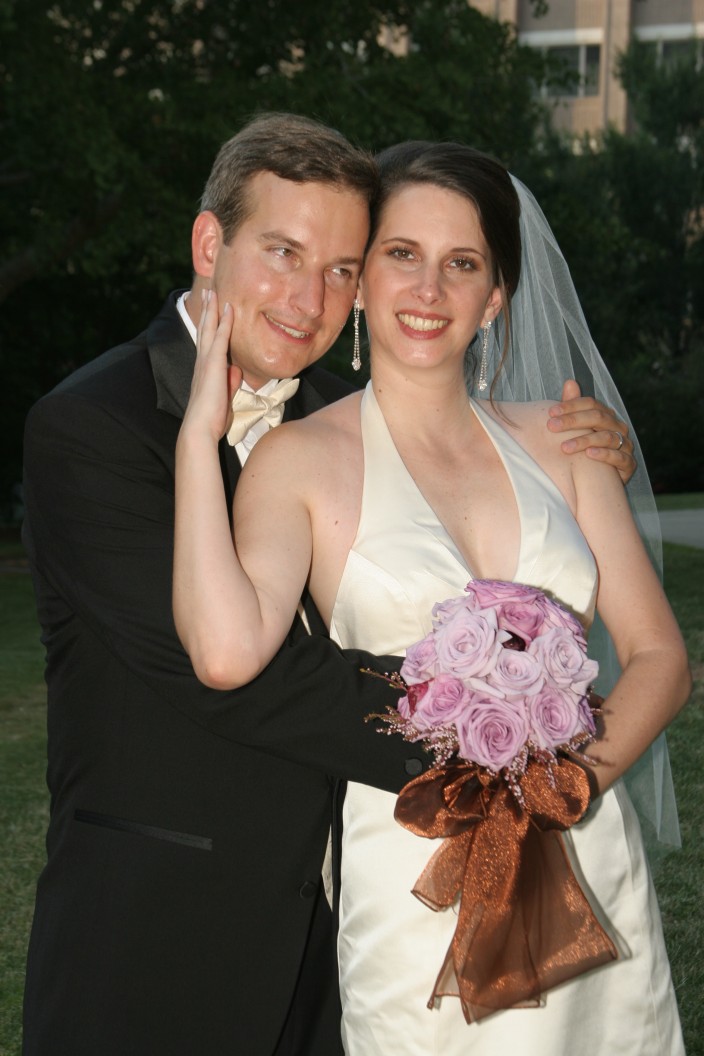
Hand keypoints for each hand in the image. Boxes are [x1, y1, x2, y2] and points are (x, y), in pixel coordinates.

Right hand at [181, 290, 241, 442]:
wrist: (200, 429)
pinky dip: (225, 322)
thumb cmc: (211, 420)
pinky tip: (229, 308)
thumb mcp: (225, 398)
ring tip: (213, 292)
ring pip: (210, 329)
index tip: (212, 311)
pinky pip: (221, 338)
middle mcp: (202, 363)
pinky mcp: (213, 364)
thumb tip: (235, 370)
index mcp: (204, 371)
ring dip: (213, 309)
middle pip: (205, 330)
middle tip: (208, 292)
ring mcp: (206, 362)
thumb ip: (229, 383)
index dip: (210, 327)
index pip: (208, 344)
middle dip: (207, 311)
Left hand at [547, 380, 635, 484]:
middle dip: (573, 421)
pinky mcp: (629, 464)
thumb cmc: (587, 451)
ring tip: (564, 447)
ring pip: (607, 438)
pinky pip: (619, 457)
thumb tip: (570, 381)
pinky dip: (604, 455)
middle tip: (551, 427)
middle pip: (598, 418)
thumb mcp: (579, 430)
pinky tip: (588, 455)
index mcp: (607, 417)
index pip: (591, 404)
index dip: (571, 406)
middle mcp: (618, 428)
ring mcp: (625, 445)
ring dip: (584, 440)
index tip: (550, 412)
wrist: (603, 481)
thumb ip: (575, 407)